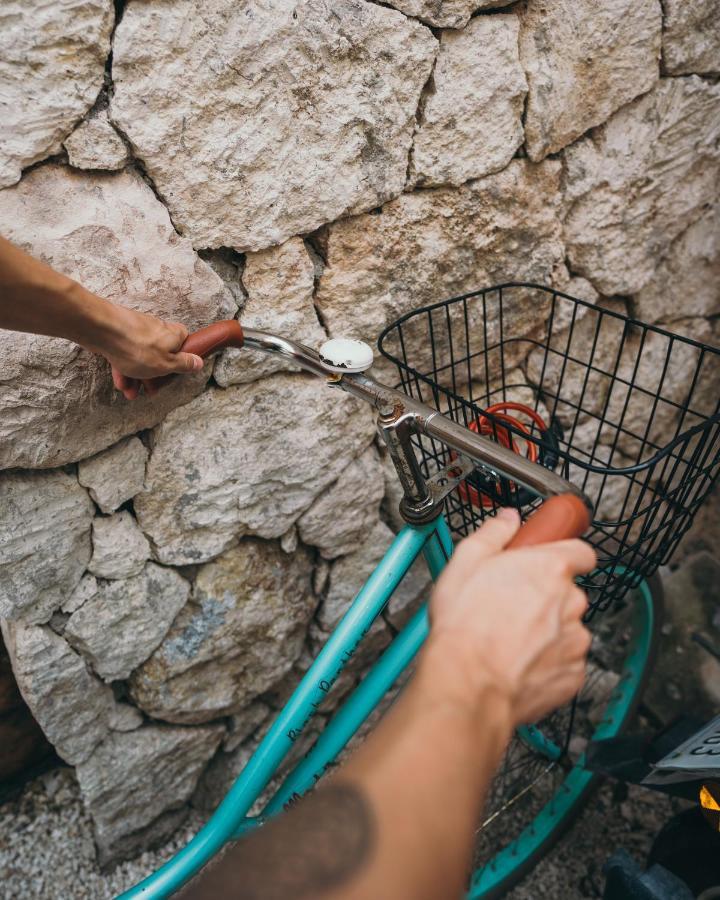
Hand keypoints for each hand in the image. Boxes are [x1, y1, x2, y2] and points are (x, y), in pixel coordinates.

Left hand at [90, 304, 203, 400]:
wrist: (103, 330)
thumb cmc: (137, 348)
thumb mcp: (166, 364)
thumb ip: (183, 364)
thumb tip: (199, 362)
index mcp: (173, 336)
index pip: (184, 343)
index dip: (181, 359)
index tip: (174, 372)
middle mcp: (157, 330)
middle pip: (160, 354)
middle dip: (153, 375)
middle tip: (149, 389)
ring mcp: (137, 331)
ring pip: (141, 357)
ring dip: (137, 376)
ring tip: (130, 392)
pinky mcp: (120, 333)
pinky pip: (126, 353)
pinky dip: (124, 368)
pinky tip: (120, 382)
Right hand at [426, 508, 596, 726]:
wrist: (468, 681)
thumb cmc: (465, 626)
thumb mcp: (466, 561)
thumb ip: (494, 533)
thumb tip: (508, 520)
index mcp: (549, 569)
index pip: (581, 551)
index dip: (565, 554)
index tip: (550, 559)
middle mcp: (569, 602)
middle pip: (568, 592)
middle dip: (546, 596)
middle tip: (512, 603)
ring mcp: (574, 640)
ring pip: (566, 628)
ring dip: (546, 630)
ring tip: (509, 637)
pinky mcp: (572, 674)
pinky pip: (565, 661)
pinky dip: (547, 661)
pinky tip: (518, 660)